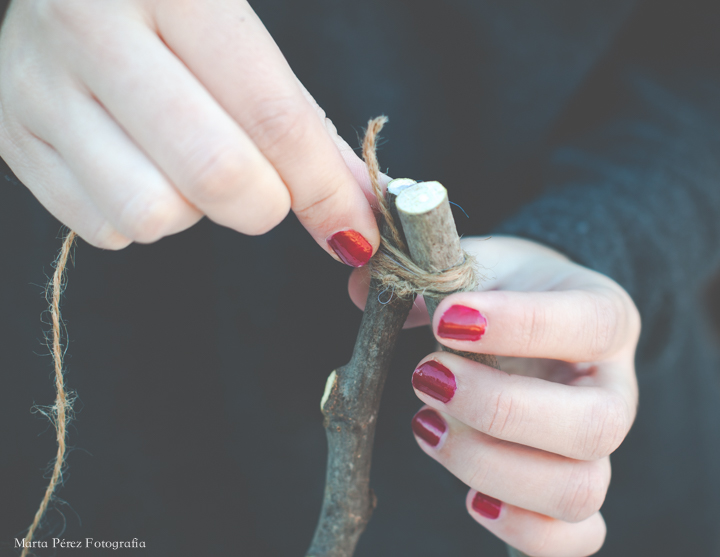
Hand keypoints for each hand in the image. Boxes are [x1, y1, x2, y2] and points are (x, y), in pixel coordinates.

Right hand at [0, 0, 378, 264]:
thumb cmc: (165, 10)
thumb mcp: (237, 36)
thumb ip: (298, 120)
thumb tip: (353, 206)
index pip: (272, 114)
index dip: (324, 189)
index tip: (354, 233)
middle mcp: (91, 28)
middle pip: (215, 174)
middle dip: (264, 206)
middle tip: (264, 191)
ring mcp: (38, 87)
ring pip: (151, 214)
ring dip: (189, 210)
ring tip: (179, 163)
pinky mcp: (11, 138)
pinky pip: (103, 227)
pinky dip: (139, 216)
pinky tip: (134, 166)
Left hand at [350, 236, 639, 555]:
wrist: (535, 316)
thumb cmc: (506, 290)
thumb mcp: (478, 263)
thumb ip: (431, 272)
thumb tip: (360, 290)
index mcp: (605, 317)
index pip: (589, 325)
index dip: (518, 326)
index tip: (446, 320)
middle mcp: (615, 388)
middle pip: (592, 427)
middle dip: (496, 408)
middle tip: (427, 376)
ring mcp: (600, 449)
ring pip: (579, 489)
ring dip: (490, 466)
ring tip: (426, 424)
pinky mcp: (574, 490)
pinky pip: (575, 539)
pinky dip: (521, 528)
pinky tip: (469, 496)